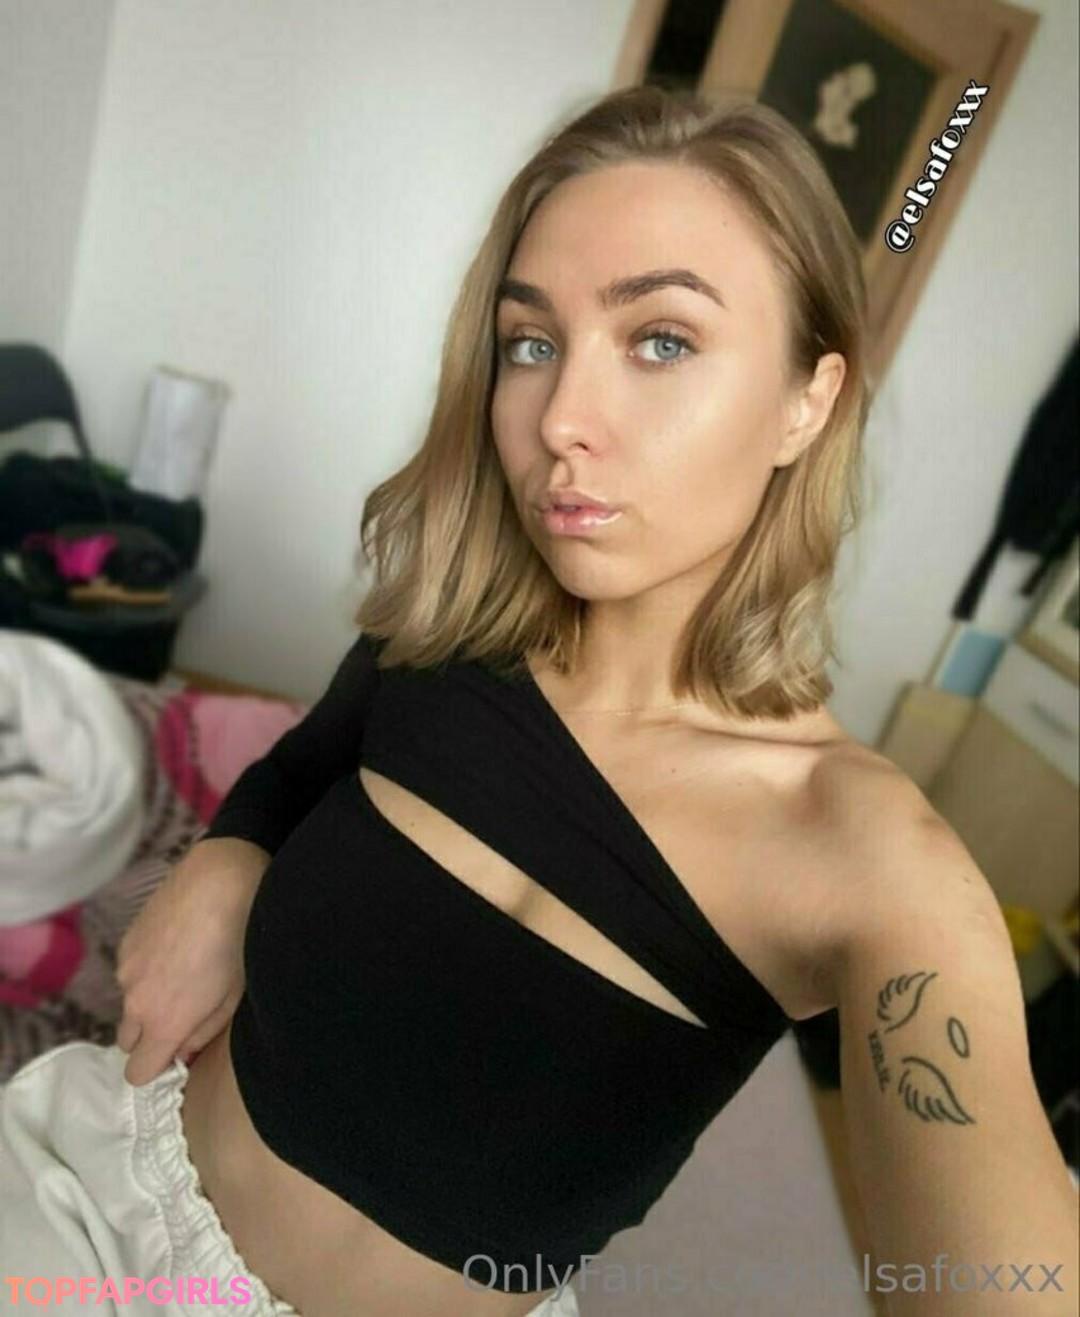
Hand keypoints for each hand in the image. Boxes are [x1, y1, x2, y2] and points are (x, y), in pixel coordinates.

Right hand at [115, 837, 268, 1085]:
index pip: (137, 1074)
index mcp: (163, 1022)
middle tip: (184, 1012)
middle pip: (129, 1041)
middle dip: (151, 1037)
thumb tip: (182, 1053)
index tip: (178, 1052)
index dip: (158, 1068)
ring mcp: (126, 968)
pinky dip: (148, 969)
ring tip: (186, 970)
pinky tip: (178, 944)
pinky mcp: (126, 940)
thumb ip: (202, 1034)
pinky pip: (131, 971)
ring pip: (130, 1002)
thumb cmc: (240, 941)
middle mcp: (135, 1001)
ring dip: (150, 999)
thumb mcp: (233, 997)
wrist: (221, 880)